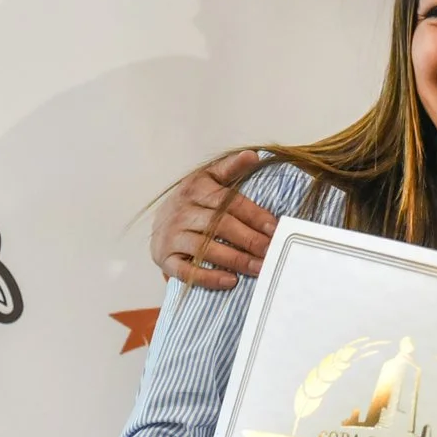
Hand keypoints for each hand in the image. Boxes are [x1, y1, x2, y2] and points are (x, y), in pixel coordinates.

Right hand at [150, 150, 277, 290]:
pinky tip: (231, 281)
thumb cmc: (195, 202)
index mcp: (195, 188)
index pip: (229, 202)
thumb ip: (231, 168)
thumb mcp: (210, 179)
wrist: (161, 222)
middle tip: (271, 252)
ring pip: (205, 248)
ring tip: (259, 268)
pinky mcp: (165, 258)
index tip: (275, 228)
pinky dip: (209, 278)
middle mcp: (181, 211)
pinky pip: (187, 271)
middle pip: (220, 225)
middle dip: (249, 240)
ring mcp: (171, 235)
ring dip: (235, 260)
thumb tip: (252, 155)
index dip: (254, 215)